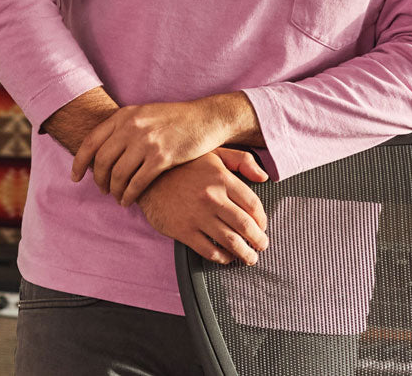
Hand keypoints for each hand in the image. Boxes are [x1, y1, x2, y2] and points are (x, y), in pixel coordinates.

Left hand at [71, 100, 222, 205]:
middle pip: (101, 161)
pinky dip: (128, 196)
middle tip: (102, 189)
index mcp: (125, 115)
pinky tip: (128, 201)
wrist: (207, 119)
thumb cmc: (176, 119)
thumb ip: (124, 126)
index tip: (75, 177)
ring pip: (117, 175)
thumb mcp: (146, 114)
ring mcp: (147, 142)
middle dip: (98, 180)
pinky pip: (136, 184)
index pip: (90, 142)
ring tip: (117, 197)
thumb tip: (100, 148)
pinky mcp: (162, 158)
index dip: (79, 163)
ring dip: (114, 191)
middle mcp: (132, 127)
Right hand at [138, 149, 268, 265]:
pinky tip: (226, 257)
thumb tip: (264, 177)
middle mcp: (213, 198)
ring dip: (244, 253)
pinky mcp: (183, 231)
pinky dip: (222, 257)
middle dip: (258, 240)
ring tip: (250, 257)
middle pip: (245, 225)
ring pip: (230, 241)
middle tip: (262, 245)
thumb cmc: (185, 165)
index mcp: (223, 178)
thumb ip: (242, 160)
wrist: (148, 178)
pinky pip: (208, 250)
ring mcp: (198, 216)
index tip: (263, 225)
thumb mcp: (215, 153)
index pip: (253, 204)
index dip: (262, 219)